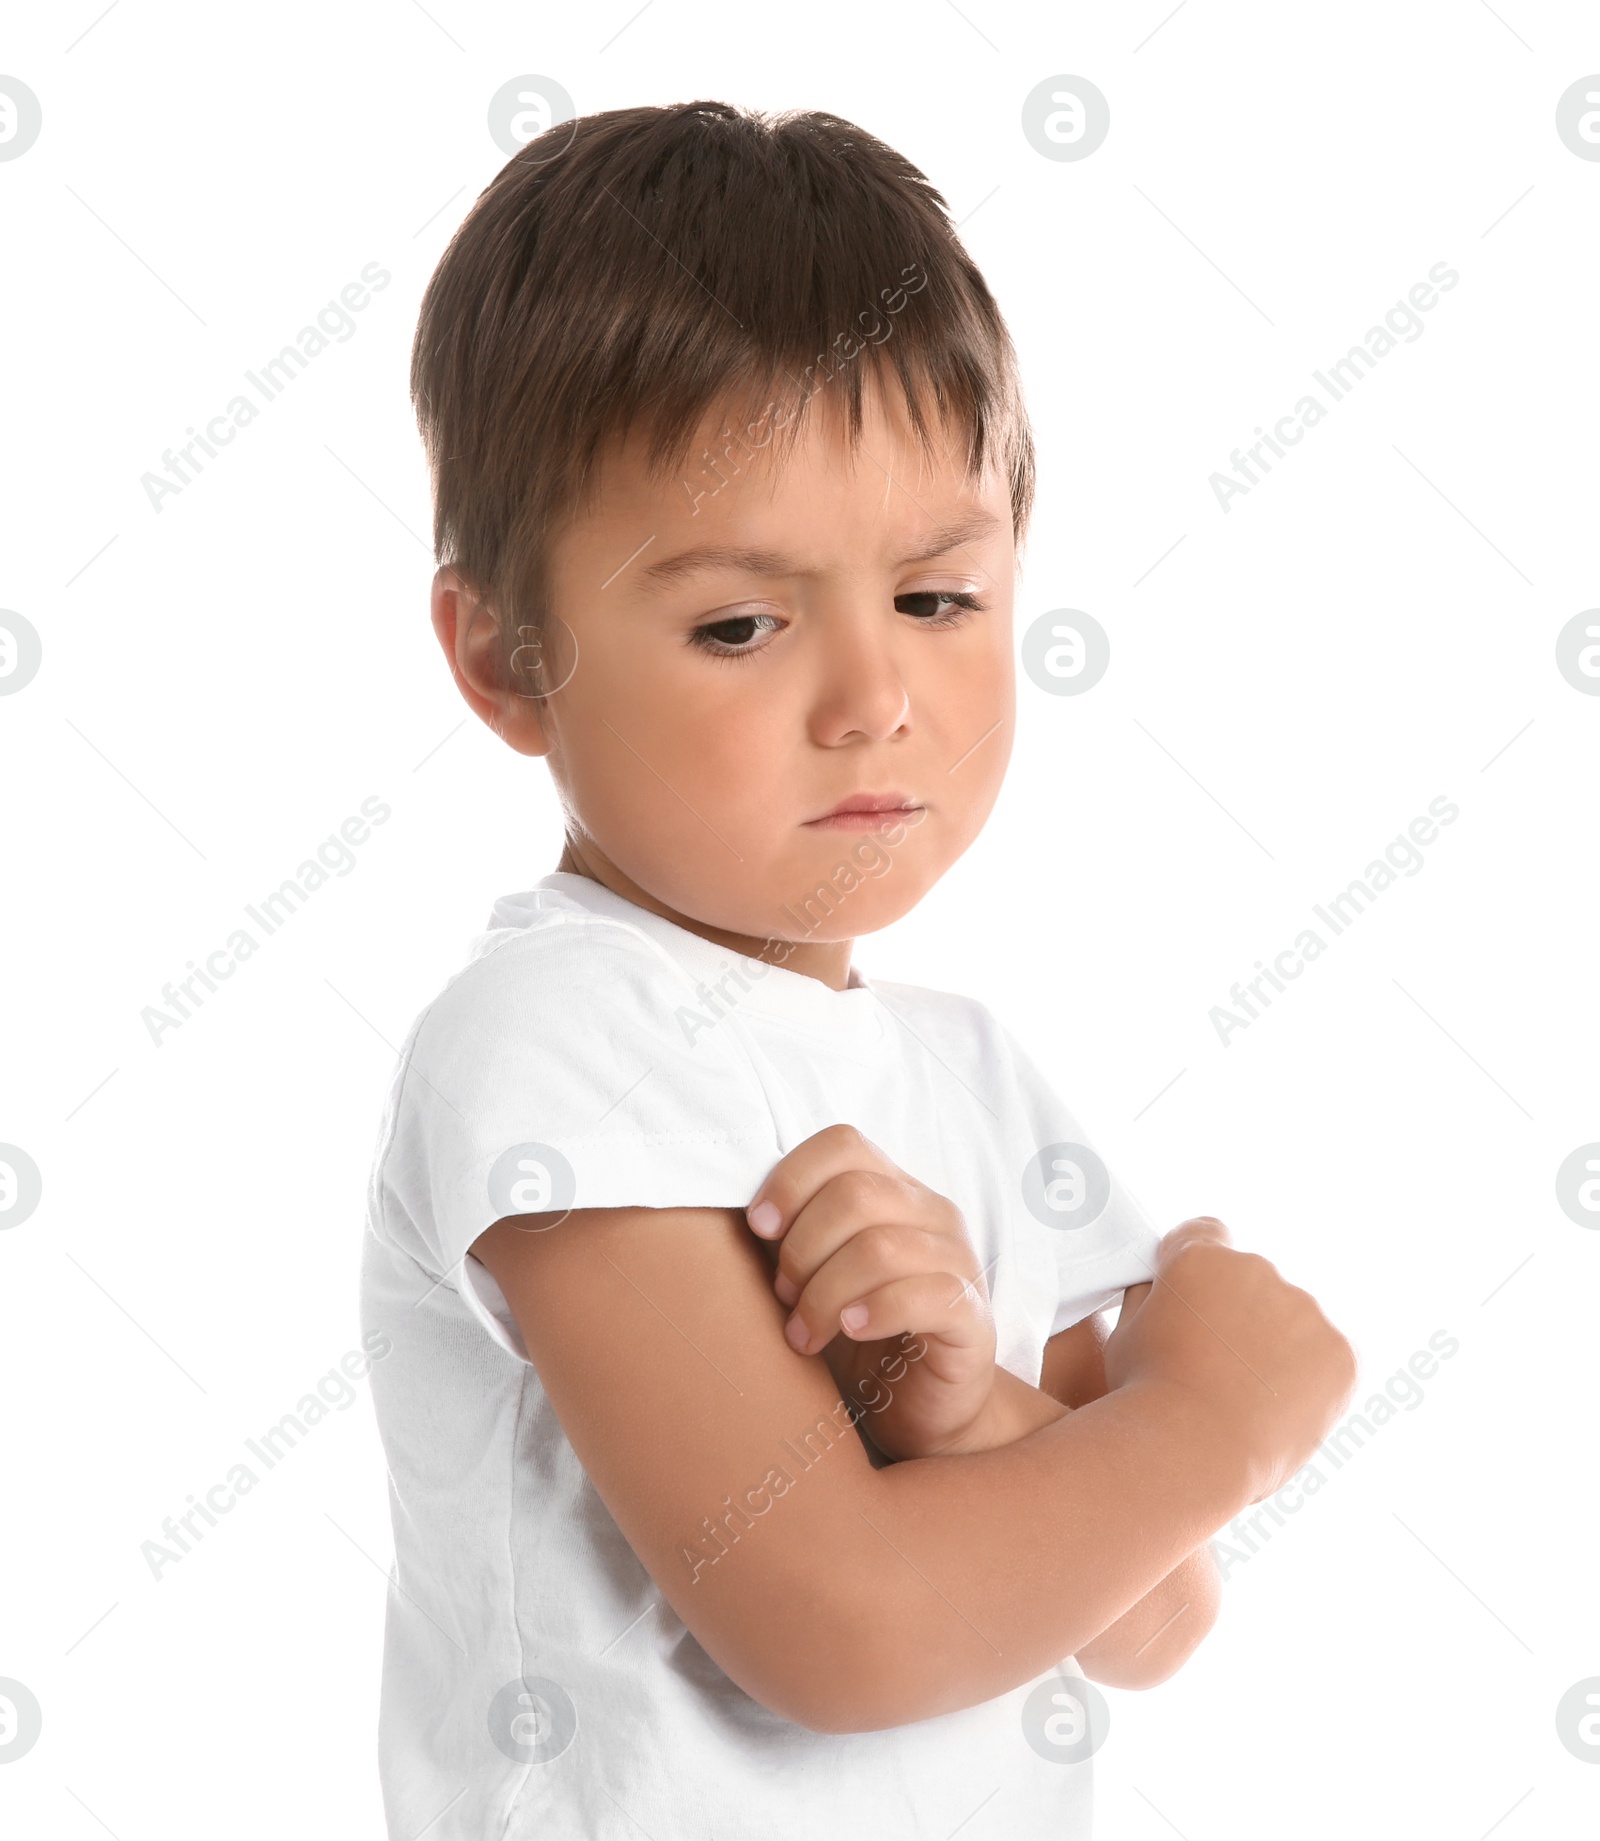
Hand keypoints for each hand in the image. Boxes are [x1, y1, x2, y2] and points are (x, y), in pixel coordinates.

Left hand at [746, 1124, 998, 1460]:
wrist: (919, 1412)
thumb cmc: (854, 1337)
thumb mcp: (810, 1276)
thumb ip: (784, 1237)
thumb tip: (725, 1207)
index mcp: (893, 1191)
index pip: (843, 1144)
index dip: (791, 1179)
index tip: (758, 1228)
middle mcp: (932, 1214)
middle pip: (854, 1193)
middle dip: (801, 1249)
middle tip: (782, 1297)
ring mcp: (960, 1262)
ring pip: (881, 1247)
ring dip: (825, 1292)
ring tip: (804, 1333)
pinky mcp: (974, 1318)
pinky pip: (928, 1295)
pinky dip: (876, 1310)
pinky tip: (850, 1329)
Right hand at [1103, 1217, 1357, 1501]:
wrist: (1194, 1449)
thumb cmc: (1150, 1397)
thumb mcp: (1125, 1332)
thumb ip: (1151, 1296)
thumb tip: (1164, 1287)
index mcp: (1201, 1258)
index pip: (1207, 1233)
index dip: (1200, 1265)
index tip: (1199, 1295)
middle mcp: (1257, 1270)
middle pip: (1252, 1281)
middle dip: (1239, 1313)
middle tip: (1219, 1366)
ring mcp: (1304, 1309)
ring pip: (1293, 1320)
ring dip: (1277, 1346)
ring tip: (1245, 1396)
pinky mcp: (1340, 1351)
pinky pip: (1327, 1356)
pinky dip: (1310, 1379)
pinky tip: (1276, 1407)